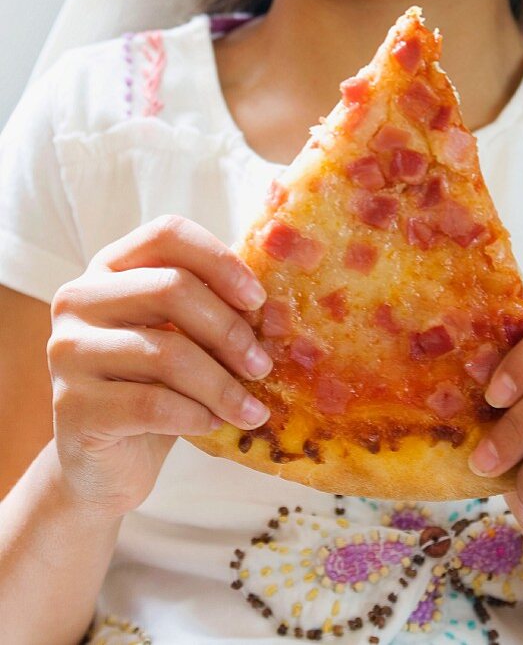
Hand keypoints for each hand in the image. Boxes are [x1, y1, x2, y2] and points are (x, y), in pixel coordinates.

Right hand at [48, 215, 272, 519]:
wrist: (105, 463)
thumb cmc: (153, 387)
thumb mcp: (181, 337)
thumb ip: (212, 307)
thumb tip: (278, 304)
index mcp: (109, 267)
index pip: (168, 235)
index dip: (220, 260)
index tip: (257, 300)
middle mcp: (79, 299)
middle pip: (170, 288)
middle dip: (229, 329)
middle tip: (262, 365)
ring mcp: (68, 351)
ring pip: (166, 352)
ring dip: (222, 384)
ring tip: (250, 408)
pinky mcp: (72, 406)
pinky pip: (152, 404)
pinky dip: (196, 415)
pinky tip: (214, 424)